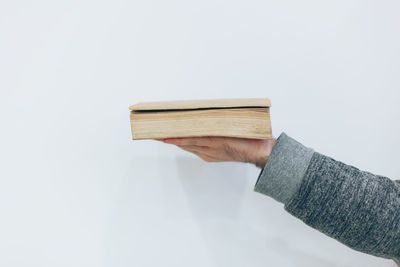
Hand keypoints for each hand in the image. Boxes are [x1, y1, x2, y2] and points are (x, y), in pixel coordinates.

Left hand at [156, 136, 275, 168]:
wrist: (260, 152)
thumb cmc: (249, 138)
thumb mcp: (233, 128)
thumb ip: (217, 125)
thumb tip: (201, 119)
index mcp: (215, 141)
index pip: (189, 139)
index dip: (175, 137)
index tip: (162, 134)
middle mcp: (210, 149)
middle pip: (185, 143)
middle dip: (171, 137)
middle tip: (156, 132)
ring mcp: (210, 154)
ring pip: (189, 146)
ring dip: (176, 141)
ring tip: (163, 135)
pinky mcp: (212, 156)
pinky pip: (195, 150)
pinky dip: (186, 144)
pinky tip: (180, 140)